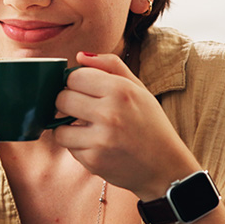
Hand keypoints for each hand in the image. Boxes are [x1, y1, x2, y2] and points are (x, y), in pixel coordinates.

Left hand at [53, 52, 199, 199]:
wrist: (165, 167)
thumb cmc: (150, 124)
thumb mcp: (139, 89)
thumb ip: (111, 66)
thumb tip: (79, 56)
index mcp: (121, 90)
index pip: (75, 76)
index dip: (76, 83)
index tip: (84, 90)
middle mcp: (110, 113)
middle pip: (62, 99)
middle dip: (68, 103)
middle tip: (82, 109)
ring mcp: (100, 139)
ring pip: (59, 127)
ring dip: (68, 128)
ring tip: (86, 128)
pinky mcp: (93, 161)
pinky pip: (69, 148)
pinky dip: (78, 146)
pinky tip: (96, 145)